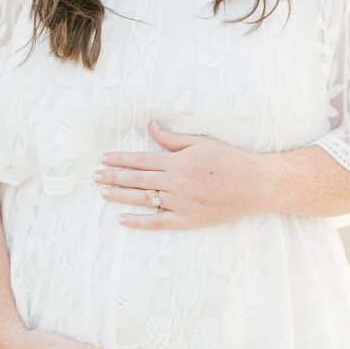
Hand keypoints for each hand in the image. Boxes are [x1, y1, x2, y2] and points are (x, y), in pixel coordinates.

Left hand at [95, 121, 269, 229]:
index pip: (140, 160)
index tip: (104, 159)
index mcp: (177, 162)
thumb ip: (172, 138)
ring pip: (143, 199)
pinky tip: (122, 219)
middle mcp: (175, 182)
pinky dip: (139, 221)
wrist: (255, 185)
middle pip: (137, 179)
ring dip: (120, 196)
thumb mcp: (201, 142)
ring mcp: (180, 202)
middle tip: (94, 177)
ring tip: (103, 193)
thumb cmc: (229, 160)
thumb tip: (150, 126)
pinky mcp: (187, 219)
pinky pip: (157, 222)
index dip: (120, 160)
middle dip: (113, 177)